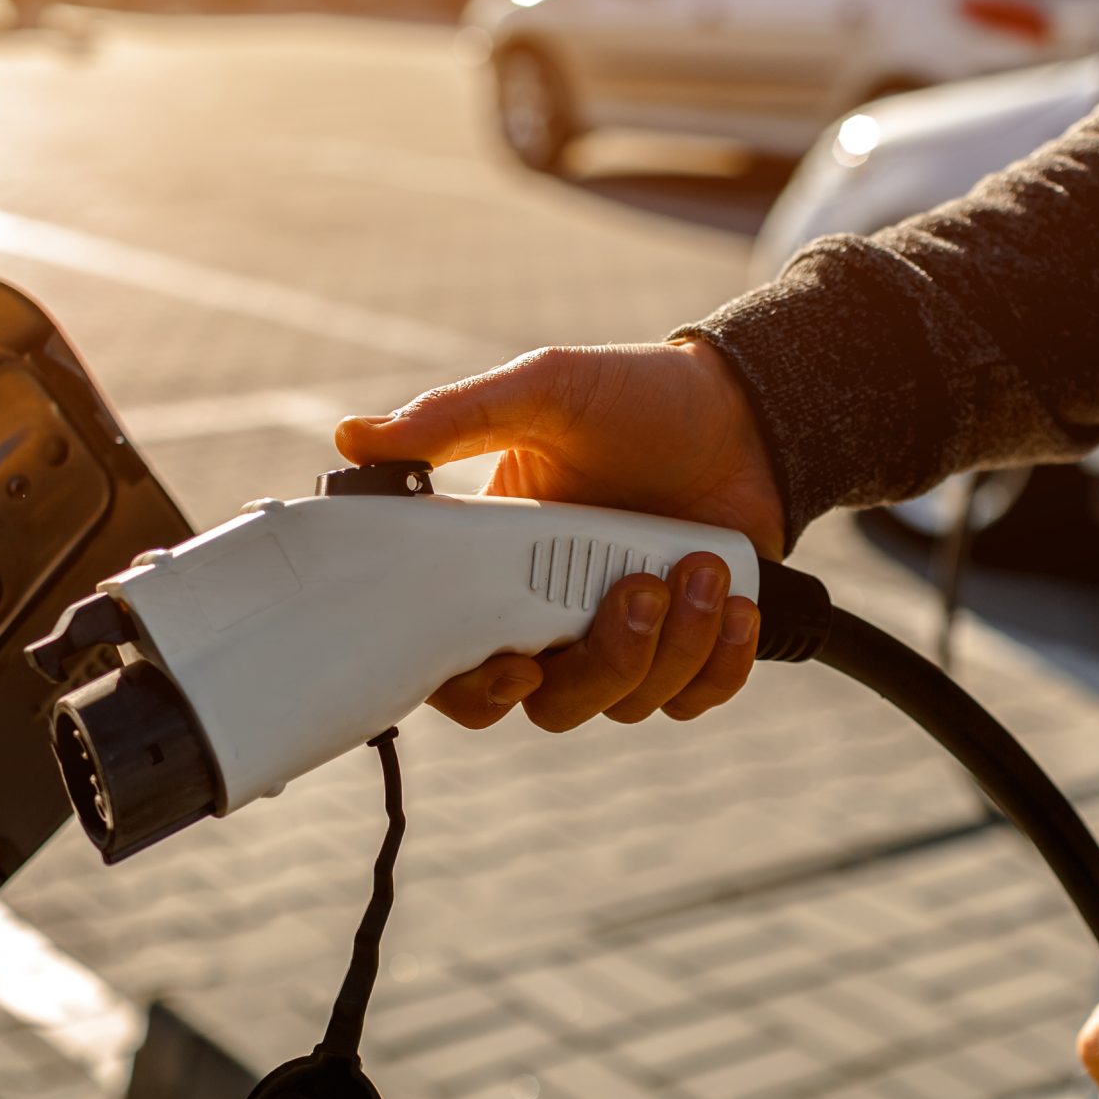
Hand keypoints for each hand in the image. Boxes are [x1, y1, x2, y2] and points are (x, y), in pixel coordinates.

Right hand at [335, 340, 783, 729]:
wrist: (743, 409)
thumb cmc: (634, 398)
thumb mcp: (540, 392)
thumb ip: (453, 419)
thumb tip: (355, 439)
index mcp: (500, 570)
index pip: (461, 666)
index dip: (478, 689)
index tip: (519, 663)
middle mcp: (556, 618)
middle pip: (552, 705)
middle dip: (603, 664)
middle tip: (641, 591)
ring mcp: (626, 637)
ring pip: (626, 703)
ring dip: (673, 647)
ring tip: (702, 566)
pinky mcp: (693, 648)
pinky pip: (695, 696)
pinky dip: (719, 663)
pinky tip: (732, 602)